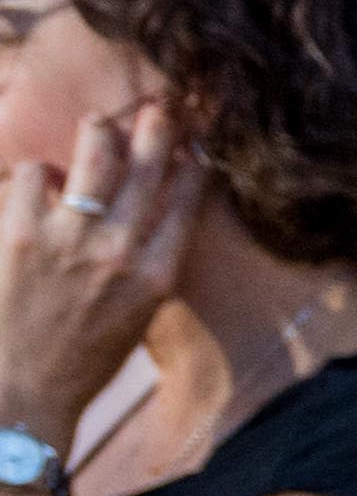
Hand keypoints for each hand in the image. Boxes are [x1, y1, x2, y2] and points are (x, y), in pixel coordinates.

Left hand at [0, 103, 197, 446]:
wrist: (25, 388)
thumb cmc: (85, 356)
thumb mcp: (138, 315)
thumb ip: (146, 262)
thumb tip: (146, 209)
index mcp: (157, 276)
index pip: (186, 201)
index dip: (193, 164)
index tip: (196, 142)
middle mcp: (120, 250)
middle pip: (147, 165)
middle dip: (156, 128)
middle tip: (158, 107)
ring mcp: (70, 238)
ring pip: (93, 152)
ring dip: (98, 133)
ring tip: (98, 128)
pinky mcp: (21, 230)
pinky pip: (36, 174)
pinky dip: (39, 176)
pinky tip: (41, 189)